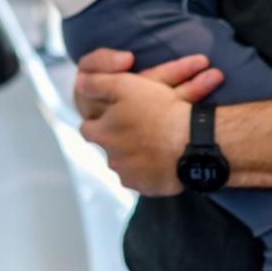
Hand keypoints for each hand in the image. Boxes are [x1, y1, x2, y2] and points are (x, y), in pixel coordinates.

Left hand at [74, 48, 219, 196]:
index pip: (88, 128)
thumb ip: (97, 83)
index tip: (113, 115)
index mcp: (102, 134)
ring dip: (134, 156)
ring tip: (154, 143)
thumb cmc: (159, 111)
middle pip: (108, 148)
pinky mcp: (148, 187)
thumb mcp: (125, 85)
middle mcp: (111, 159)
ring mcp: (130, 176)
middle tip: (136, 128)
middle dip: (117, 140)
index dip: (99, 120)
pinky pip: (144, 178)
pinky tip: (163, 158)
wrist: (191, 141)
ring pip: (125, 165)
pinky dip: (151, 170)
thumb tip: (79, 82)